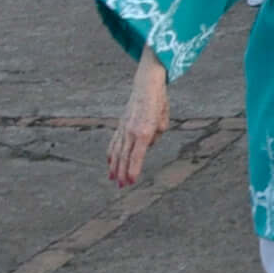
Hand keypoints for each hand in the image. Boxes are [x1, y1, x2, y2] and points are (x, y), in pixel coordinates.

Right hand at [108, 53, 170, 187]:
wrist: (146, 86)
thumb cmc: (159, 103)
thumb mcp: (164, 121)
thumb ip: (156, 136)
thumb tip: (147, 146)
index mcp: (144, 132)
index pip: (137, 156)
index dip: (133, 170)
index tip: (131, 181)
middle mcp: (131, 131)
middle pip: (124, 157)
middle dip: (122, 173)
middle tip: (122, 186)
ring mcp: (123, 128)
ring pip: (117, 151)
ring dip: (114, 167)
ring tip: (112, 179)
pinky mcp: (120, 124)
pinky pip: (114, 142)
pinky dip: (111, 153)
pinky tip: (109, 162)